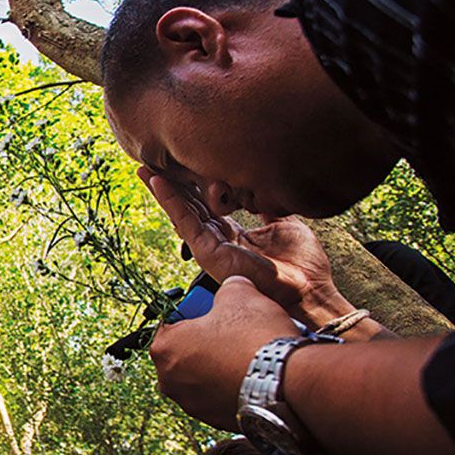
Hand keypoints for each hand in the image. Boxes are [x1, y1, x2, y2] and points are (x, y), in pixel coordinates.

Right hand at [141, 169, 352, 327]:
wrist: (309, 290)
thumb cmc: (301, 265)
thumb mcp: (284, 223)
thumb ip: (266, 207)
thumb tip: (263, 187)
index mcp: (233, 234)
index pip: (205, 206)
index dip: (191, 185)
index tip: (179, 166)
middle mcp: (217, 240)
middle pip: (187, 207)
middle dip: (170, 185)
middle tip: (150, 163)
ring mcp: (210, 248)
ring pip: (181, 213)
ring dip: (162, 190)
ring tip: (145, 170)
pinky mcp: (208, 253)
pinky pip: (185, 222)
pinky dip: (171, 201)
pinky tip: (159, 184)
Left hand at [150, 276, 298, 428]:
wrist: (288, 383)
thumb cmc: (255, 337)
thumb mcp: (240, 293)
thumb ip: (227, 287)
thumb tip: (233, 285)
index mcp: (164, 348)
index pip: (169, 322)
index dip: (192, 311)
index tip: (211, 309)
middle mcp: (170, 382)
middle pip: (185, 351)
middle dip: (206, 339)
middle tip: (233, 329)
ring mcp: (192, 405)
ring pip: (203, 375)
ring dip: (220, 363)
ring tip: (249, 351)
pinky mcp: (216, 421)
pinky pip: (220, 395)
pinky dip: (233, 385)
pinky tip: (255, 373)